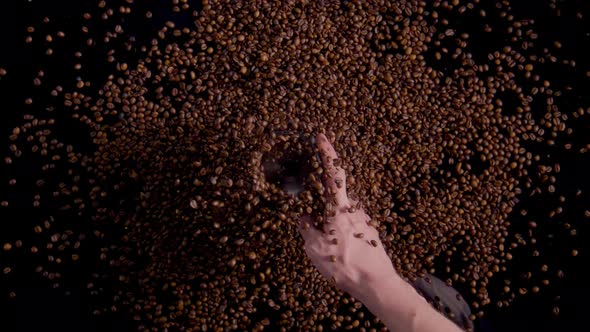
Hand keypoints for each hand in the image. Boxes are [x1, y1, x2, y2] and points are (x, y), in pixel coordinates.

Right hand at [297, 133, 400, 302]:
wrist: (377, 283)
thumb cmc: (345, 265)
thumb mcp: (314, 248)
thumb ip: (307, 229)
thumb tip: (305, 218)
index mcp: (339, 208)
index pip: (333, 173)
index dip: (327, 153)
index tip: (322, 136)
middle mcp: (355, 209)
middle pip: (335, 197)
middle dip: (322, 205)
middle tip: (314, 222)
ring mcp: (364, 220)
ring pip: (341, 215)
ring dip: (331, 225)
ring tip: (327, 247)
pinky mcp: (370, 232)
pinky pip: (349, 227)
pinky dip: (341, 234)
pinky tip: (339, 253)